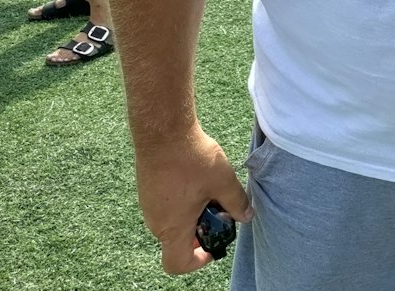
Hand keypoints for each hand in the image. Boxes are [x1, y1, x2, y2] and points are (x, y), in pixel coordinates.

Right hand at [132, 125, 251, 274]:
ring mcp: (149, 204)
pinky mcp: (148, 189)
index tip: (213, 244)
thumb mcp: (223, 182)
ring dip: (194, 212)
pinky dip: (183, 199)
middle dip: (201, 229)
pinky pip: (167, 204)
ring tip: (210, 188)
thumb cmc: (191, 158)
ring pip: (174, 220)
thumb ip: (236, 203)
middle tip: (219, 208)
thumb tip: (247, 216)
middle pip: (178, 240)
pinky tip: (197, 177)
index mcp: (172, 228)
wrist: (163, 130)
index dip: (197, 261)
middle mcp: (156, 221)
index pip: (177, 263)